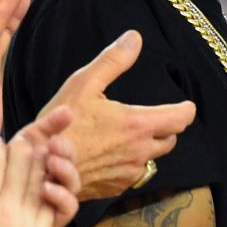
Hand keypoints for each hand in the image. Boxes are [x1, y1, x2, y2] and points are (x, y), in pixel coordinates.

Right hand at [0, 96, 62, 226]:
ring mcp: (24, 221)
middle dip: (20, 148)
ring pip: (39, 177)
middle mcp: (2, 207)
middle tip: (18, 144)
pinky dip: (53, 187)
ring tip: (36, 155)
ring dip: (40, 162)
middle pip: (19, 162)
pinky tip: (48, 183)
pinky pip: (53, 202)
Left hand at [11, 105, 80, 226]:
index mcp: (17, 159)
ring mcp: (43, 199)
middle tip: (56, 144)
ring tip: (54, 163)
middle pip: (59, 155)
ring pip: (68, 178)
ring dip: (67, 168)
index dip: (54, 123)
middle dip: (63, 145)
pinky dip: (63, 197)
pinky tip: (48, 190)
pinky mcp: (48, 222)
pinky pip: (67, 208)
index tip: (66, 114)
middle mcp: (33, 177)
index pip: (41, 135)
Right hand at [37, 30, 195, 198]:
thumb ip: (113, 61)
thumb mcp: (83, 84)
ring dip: (148, 146)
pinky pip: (134, 174)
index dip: (186, 110)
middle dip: (167, 127)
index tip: (185, 105)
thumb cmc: (60, 125)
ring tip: (128, 135)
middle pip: (170, 139)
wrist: (40, 171)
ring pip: (153, 158)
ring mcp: (129, 173)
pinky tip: (111, 154)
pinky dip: (130, 163)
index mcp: (138, 124)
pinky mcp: (116, 188)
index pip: (181, 118)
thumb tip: (134, 38)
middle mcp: (140, 151)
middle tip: (153, 117)